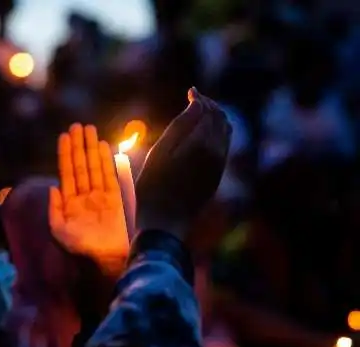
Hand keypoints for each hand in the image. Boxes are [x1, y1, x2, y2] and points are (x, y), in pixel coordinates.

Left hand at [49, 124, 128, 275]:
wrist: (103, 259)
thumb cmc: (79, 247)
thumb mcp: (58, 230)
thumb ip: (54, 208)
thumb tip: (53, 186)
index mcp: (68, 202)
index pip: (66, 172)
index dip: (65, 154)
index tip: (64, 136)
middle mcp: (83, 195)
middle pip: (80, 165)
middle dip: (78, 145)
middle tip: (76, 125)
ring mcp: (99, 195)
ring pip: (94, 166)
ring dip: (91, 148)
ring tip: (88, 129)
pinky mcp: (114, 198)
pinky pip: (109, 175)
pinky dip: (105, 161)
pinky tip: (102, 147)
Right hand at [136, 88, 230, 240]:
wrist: (165, 220)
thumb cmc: (154, 185)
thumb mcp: (160, 152)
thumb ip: (180, 125)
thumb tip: (197, 103)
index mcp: (203, 143)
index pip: (208, 110)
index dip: (199, 98)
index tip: (190, 91)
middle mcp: (217, 152)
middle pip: (221, 118)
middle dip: (210, 106)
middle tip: (194, 100)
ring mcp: (219, 165)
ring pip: (226, 132)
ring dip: (215, 119)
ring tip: (199, 114)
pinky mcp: (216, 175)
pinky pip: (224, 146)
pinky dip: (216, 133)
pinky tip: (201, 134)